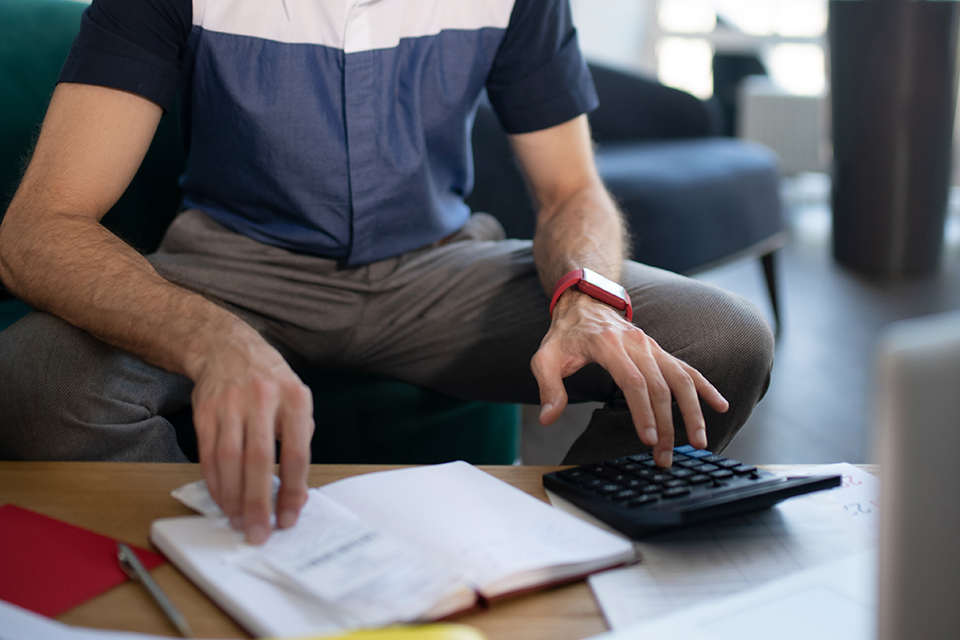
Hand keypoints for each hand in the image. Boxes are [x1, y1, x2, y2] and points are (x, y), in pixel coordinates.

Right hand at [188, 331, 313, 543]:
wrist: (227, 347)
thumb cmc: (270, 381)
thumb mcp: (296, 399)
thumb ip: (298, 438)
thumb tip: (296, 490)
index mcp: (294, 398)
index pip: (296, 453)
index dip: (293, 490)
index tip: (289, 517)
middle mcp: (262, 399)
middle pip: (259, 460)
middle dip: (259, 502)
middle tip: (260, 532)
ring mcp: (229, 404)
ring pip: (228, 460)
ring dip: (232, 498)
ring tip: (240, 522)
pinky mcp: (204, 411)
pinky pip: (208, 455)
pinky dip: (215, 483)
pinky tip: (222, 501)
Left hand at [531, 290, 727, 467]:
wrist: (586, 303)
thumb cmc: (566, 334)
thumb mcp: (545, 357)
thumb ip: (548, 387)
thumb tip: (548, 417)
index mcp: (608, 345)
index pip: (632, 382)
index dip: (643, 411)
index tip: (648, 439)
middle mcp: (636, 344)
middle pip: (659, 387)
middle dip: (666, 425)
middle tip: (665, 456)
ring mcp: (652, 348)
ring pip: (680, 380)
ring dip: (692, 412)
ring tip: (698, 442)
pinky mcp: (660, 352)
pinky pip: (687, 369)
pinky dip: (706, 387)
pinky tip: (720, 405)